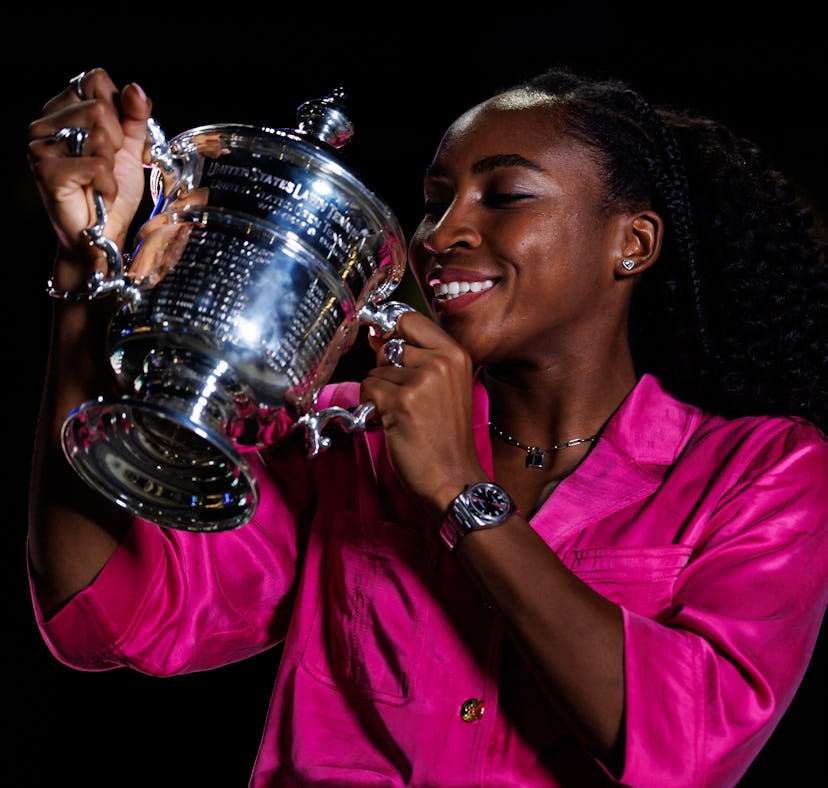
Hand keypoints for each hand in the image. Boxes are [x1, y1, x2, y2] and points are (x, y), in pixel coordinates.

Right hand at [27, 68, 152, 285]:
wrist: (102, 232)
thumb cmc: (111, 191)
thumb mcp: (131, 148)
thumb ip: (135, 116)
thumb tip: (136, 89)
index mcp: (64, 109)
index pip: (95, 80)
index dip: (119, 111)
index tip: (117, 141)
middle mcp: (45, 122)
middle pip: (99, 106)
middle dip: (116, 142)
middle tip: (106, 166)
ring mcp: (40, 144)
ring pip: (99, 132)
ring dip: (111, 164)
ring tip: (99, 180)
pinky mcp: (45, 168)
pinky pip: (96, 164)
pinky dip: (107, 184)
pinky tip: (97, 193)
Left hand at [362, 310, 485, 515]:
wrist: (453, 477)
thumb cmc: (445, 437)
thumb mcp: (442, 387)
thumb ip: (415, 358)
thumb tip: (377, 337)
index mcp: (456, 354)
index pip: (410, 319)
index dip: (393, 334)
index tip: (390, 352)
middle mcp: (441, 361)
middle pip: (390, 343)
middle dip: (387, 369)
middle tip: (405, 397)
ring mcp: (422, 380)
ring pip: (376, 369)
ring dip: (380, 392)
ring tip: (403, 415)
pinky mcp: (402, 401)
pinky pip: (368, 388)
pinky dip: (371, 406)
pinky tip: (391, 422)